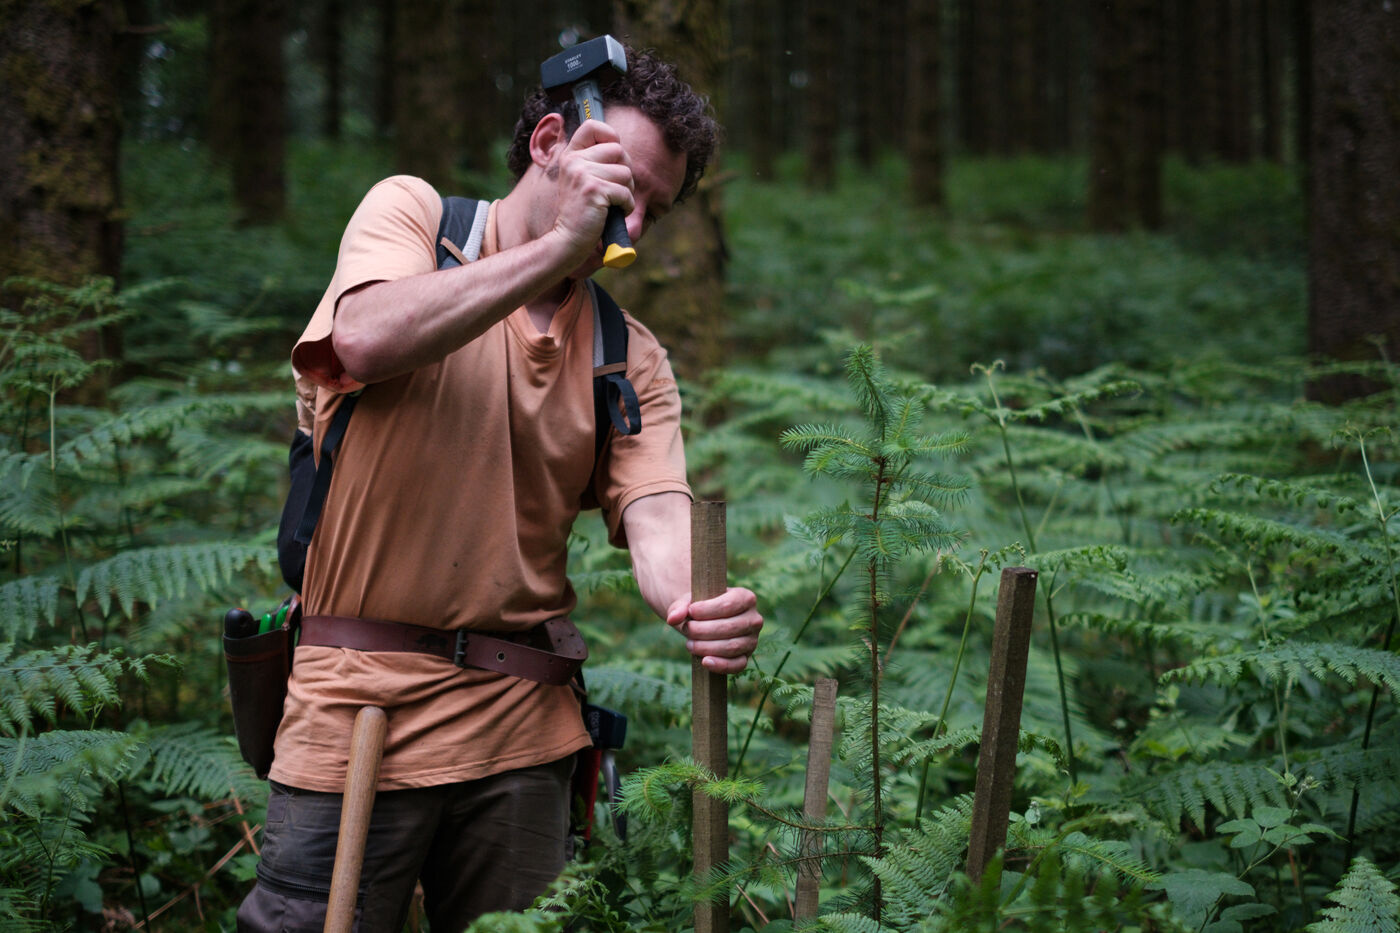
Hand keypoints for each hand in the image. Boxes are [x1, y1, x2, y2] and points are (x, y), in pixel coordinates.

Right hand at [550, 118, 635, 262]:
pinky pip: (626, 192)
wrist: (567, 239)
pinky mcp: (594, 190)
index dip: (610, 135)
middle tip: (616, 189)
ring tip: (613, 203)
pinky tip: (614, 213)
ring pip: (625, 172)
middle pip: (618, 150)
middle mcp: (574, 160)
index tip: (613, 155)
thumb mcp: (580, 180)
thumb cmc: (580, 213)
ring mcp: (583, 174)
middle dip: (625, 171)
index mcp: (570, 155)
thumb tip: (618, 146)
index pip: (592, 125)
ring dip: (627, 191)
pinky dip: (626, 206)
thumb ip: (592, 161)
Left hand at [666, 587, 762, 674]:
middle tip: (687, 630)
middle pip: (729, 627)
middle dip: (703, 631)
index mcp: (746, 598)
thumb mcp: (690, 603)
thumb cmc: (701, 609)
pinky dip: (721, 665)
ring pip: (732, 647)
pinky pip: (737, 665)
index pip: (729, 605)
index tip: (691, 612)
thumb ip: (680, 607)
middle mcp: (754, 619)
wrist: (707, 622)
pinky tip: (705, 662)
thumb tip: (672, 619)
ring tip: (690, 644)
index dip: (707, 610)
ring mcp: (752, 640)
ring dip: (707, 647)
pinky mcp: (746, 657)